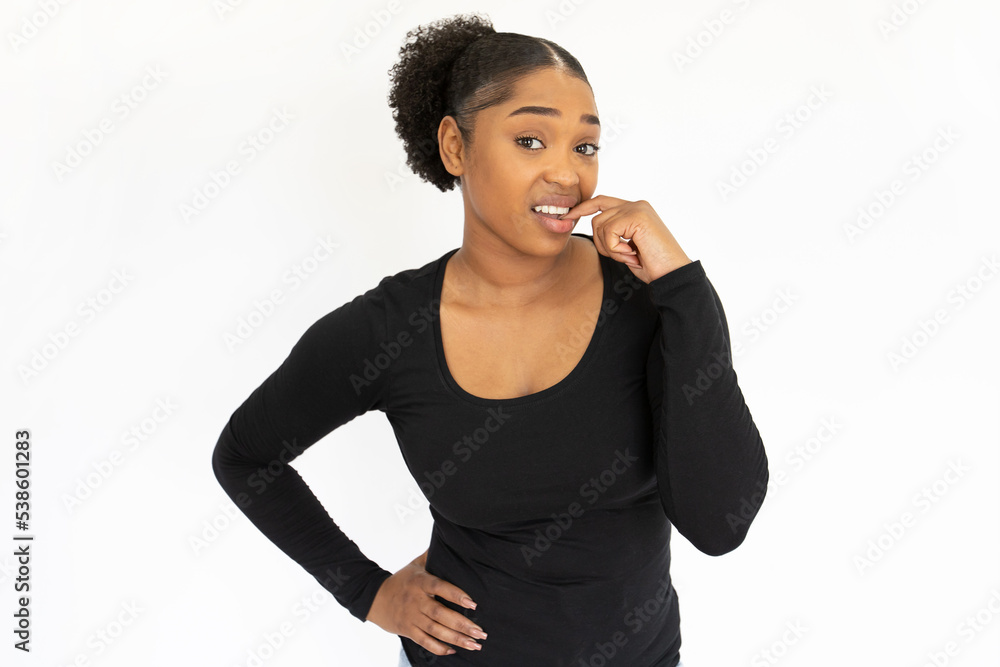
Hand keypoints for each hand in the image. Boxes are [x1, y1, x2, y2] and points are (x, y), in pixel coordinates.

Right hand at [366, 550, 487, 655]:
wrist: (374, 598)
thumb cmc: (400, 580)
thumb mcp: (415, 565)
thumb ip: (432, 556)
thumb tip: (448, 539)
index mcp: (420, 582)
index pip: (439, 587)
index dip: (456, 595)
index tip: (473, 603)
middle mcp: (416, 601)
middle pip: (440, 614)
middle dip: (462, 624)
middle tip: (480, 632)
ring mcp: (411, 617)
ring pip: (435, 630)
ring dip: (456, 639)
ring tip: (474, 645)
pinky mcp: (407, 630)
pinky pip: (425, 641)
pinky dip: (439, 648)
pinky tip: (454, 649)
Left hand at [561, 195, 691, 282]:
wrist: (672, 275)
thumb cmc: (653, 265)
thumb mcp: (628, 246)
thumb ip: (614, 232)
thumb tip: (595, 229)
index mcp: (634, 209)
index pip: (601, 202)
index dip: (582, 208)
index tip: (567, 216)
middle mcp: (636, 204)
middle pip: (597, 216)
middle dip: (601, 242)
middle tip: (622, 256)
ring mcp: (637, 209)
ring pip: (600, 226)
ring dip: (611, 249)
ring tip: (631, 256)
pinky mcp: (637, 217)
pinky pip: (609, 233)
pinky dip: (616, 250)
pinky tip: (633, 255)